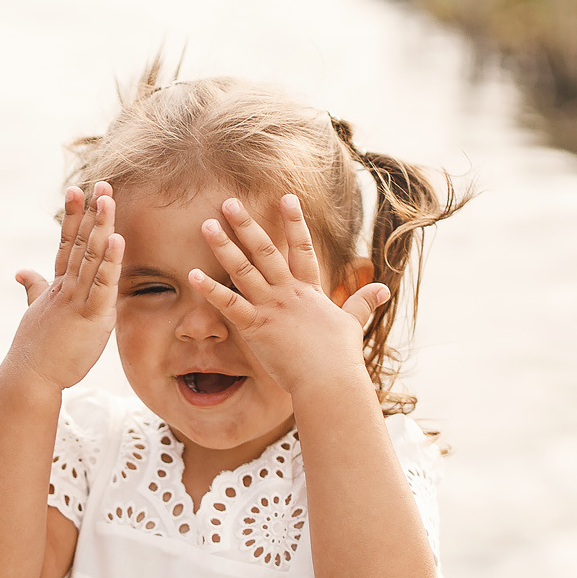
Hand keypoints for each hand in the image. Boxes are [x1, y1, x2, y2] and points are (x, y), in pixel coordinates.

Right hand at [7, 181, 122, 392]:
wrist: (30, 377)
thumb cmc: (35, 349)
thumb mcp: (35, 312)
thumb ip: (33, 289)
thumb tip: (21, 271)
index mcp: (57, 285)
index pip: (66, 243)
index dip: (73, 216)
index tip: (77, 190)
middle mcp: (66, 287)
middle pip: (81, 242)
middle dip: (91, 212)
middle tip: (101, 183)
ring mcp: (77, 300)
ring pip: (92, 257)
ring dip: (102, 226)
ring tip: (108, 199)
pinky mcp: (90, 317)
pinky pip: (103, 285)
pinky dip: (111, 262)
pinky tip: (117, 240)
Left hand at [192, 195, 389, 395]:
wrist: (328, 380)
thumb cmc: (339, 356)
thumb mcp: (352, 324)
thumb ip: (363, 302)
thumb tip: (384, 289)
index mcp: (308, 291)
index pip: (302, 248)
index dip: (294, 222)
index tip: (286, 197)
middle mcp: (287, 293)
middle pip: (265, 250)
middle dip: (246, 224)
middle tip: (229, 202)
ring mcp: (270, 307)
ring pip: (243, 269)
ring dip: (223, 246)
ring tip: (206, 225)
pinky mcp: (255, 327)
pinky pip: (228, 304)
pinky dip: (210, 289)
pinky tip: (192, 274)